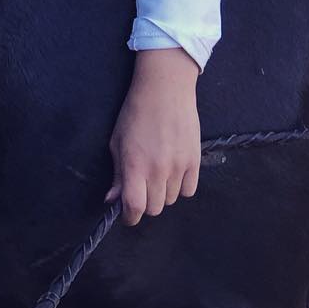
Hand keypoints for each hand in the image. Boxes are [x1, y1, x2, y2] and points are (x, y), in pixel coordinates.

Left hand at [104, 47, 201, 225]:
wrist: (165, 90)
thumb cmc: (135, 114)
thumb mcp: (117, 143)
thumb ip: (118, 174)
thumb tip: (113, 200)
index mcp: (135, 166)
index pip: (135, 208)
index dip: (129, 217)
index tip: (127, 215)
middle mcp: (158, 170)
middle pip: (154, 208)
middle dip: (145, 204)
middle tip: (141, 189)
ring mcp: (179, 166)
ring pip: (171, 200)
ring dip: (162, 194)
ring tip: (157, 175)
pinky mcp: (195, 161)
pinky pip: (189, 190)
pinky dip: (180, 187)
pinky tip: (173, 173)